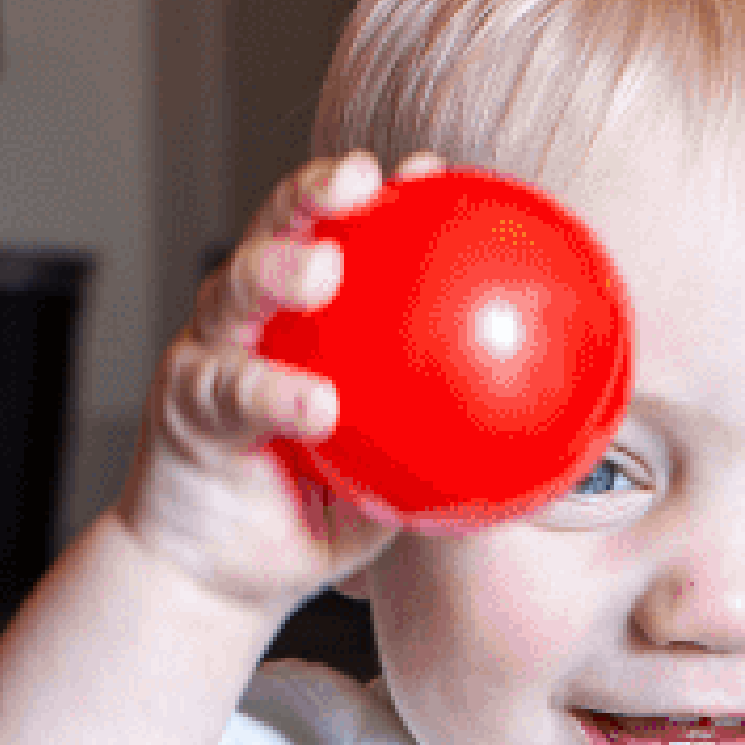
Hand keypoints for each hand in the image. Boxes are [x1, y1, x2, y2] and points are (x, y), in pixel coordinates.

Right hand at [118, 150, 446, 615]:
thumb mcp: (402, 475)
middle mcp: (252, 318)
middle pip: (277, 230)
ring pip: (235, 292)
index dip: (384, 197)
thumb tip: (560, 434)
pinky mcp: (184, 405)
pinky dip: (274, 394)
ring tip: (323, 266)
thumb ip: (454, 440)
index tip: (435, 170)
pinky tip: (317, 404)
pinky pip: (233, 393)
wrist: (219, 574)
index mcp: (303, 318)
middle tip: (362, 176)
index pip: (342, 238)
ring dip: (277, 270)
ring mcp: (210, 353)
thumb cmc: (315, 514)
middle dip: (314, 192)